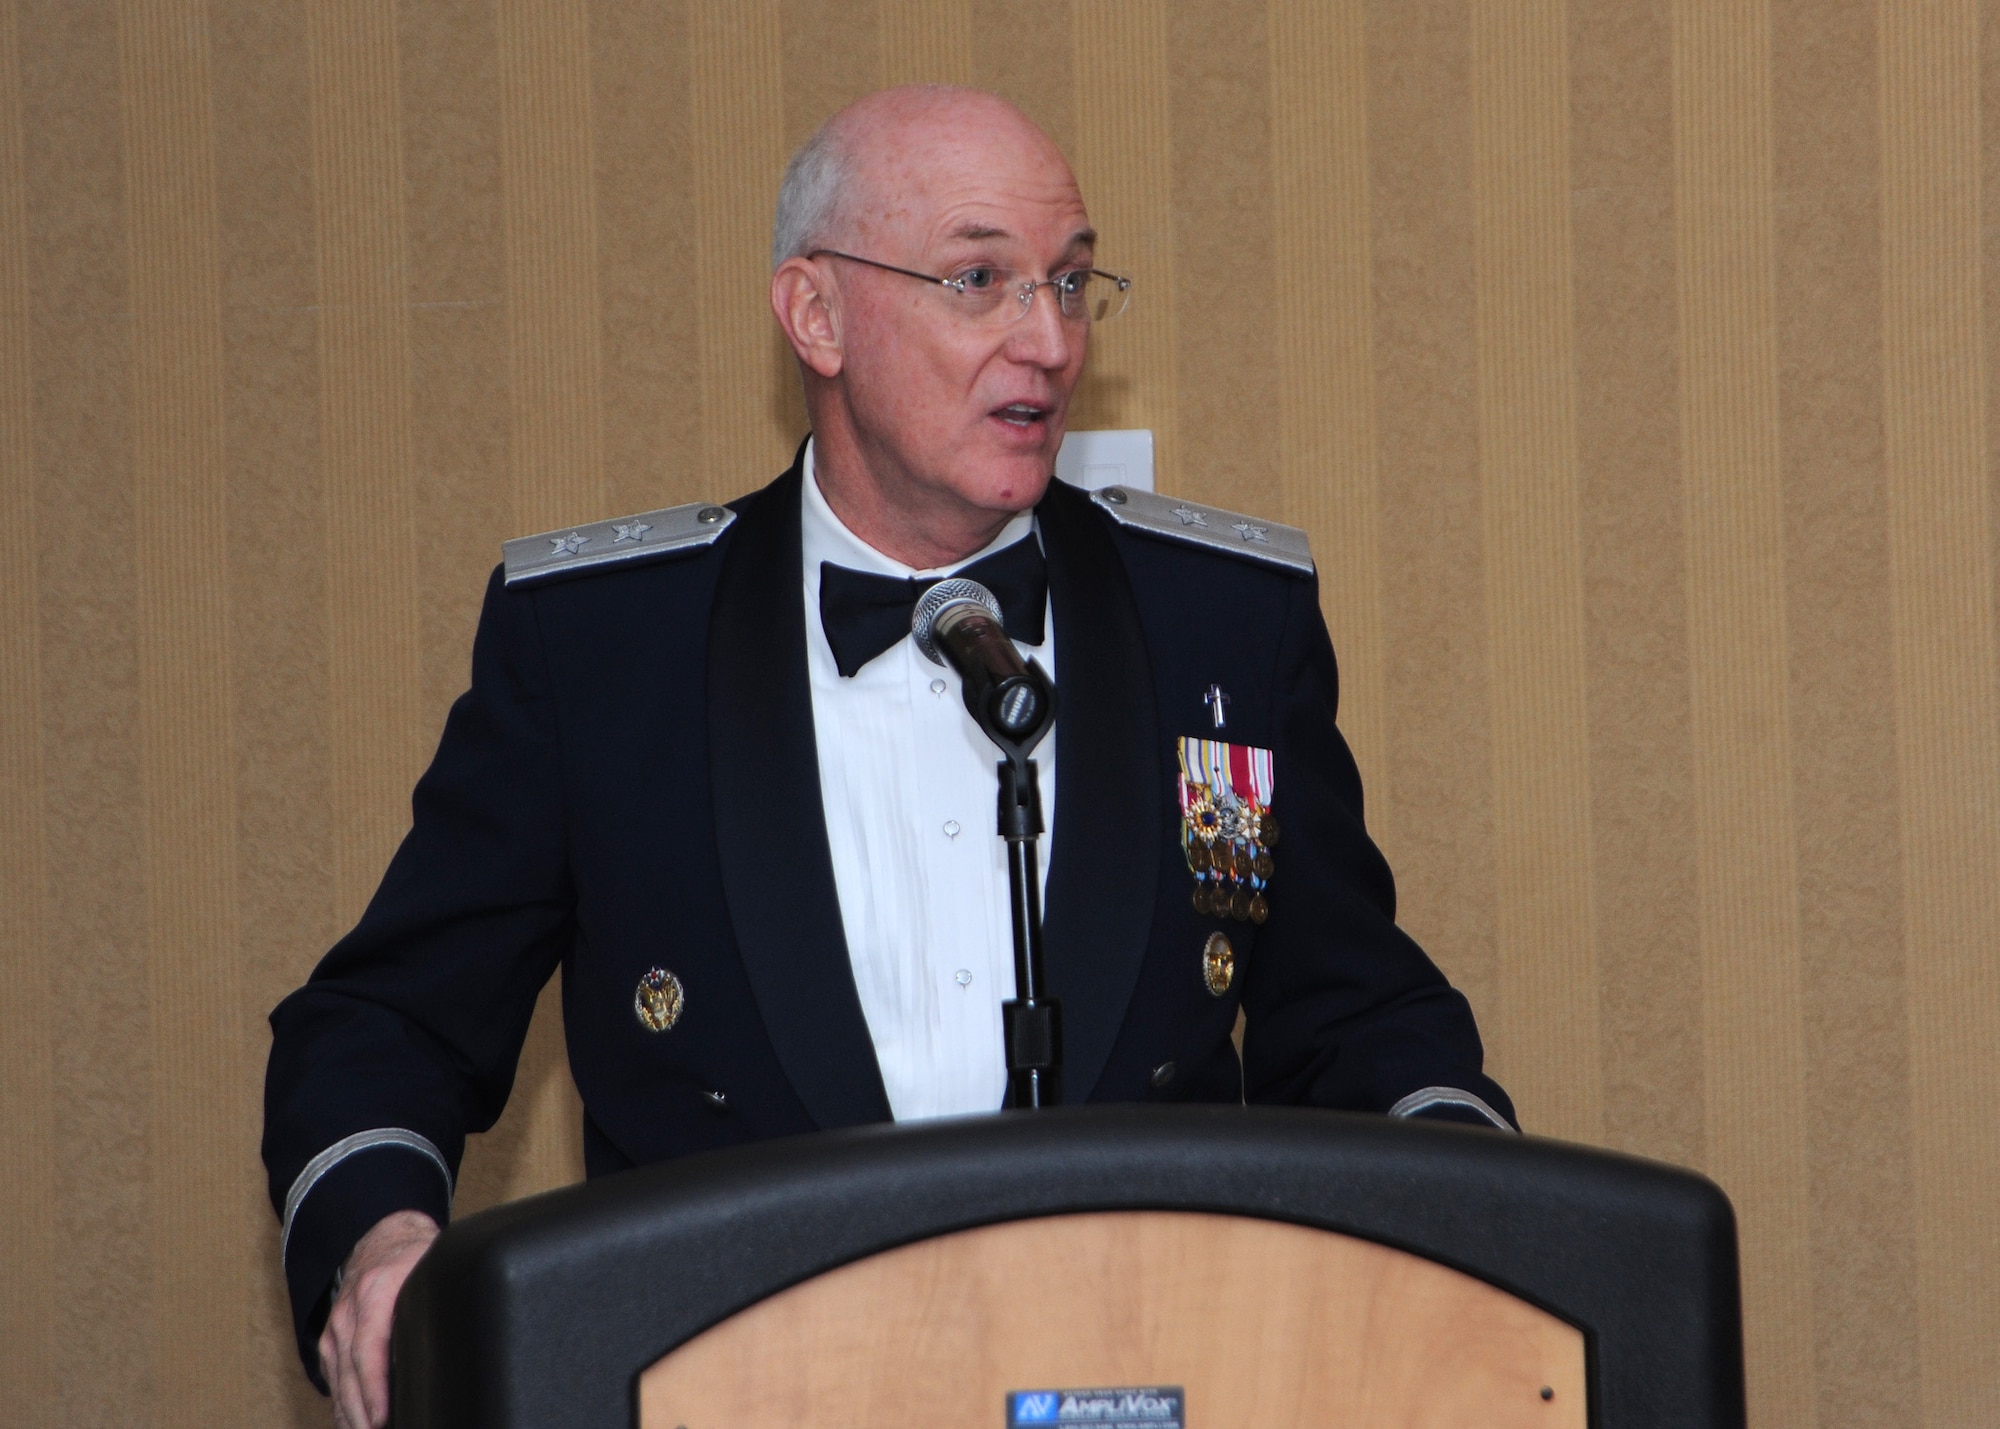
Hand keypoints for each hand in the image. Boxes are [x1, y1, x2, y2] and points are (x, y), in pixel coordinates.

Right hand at [319, 1209, 439, 1428]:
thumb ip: (439, 1296)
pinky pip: (332, 1376)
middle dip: (361, 1413)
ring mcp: (336, 1326)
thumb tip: (466, 1330)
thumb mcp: (431, 1266)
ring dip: (350, 1415)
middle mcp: (349, 1312)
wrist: (382, 1237)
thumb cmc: (413, 1254)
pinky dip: (341, 1404)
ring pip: (338, 1380)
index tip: (382, 1418)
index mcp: (376, 1292)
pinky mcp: (331, 1337)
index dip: (374, 1388)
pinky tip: (352, 1424)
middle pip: (349, 1374)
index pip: (368, 1349)